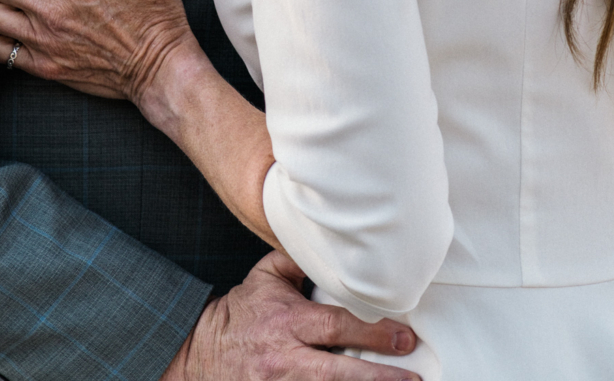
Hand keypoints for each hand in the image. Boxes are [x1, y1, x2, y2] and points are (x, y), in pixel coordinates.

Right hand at [163, 251, 420, 380]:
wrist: (201, 351)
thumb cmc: (243, 310)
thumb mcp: (267, 276)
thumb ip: (302, 262)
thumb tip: (339, 245)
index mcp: (287, 322)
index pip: (335, 326)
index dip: (372, 333)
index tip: (405, 338)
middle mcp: (284, 358)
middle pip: (336, 373)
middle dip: (377, 377)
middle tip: (412, 377)